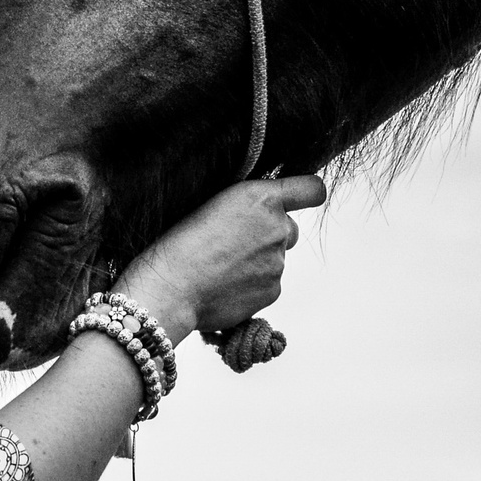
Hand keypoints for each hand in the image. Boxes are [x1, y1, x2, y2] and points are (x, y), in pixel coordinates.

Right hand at [113, 174, 326, 343]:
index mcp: (261, 198)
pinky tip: (222, 285)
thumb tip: (262, 215)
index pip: (312, 190)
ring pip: (274, 259)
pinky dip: (250, 285)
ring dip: (255, 262)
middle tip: (233, 243)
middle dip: (269, 234)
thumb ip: (248, 206)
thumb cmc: (179, 242)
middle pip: (288, 229)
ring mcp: (277, 263)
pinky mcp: (272, 291)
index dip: (306, 194)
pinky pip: (267, 284)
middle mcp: (277, 228)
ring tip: (218, 268)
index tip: (298, 200)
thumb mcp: (212, 204)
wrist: (169, 286)